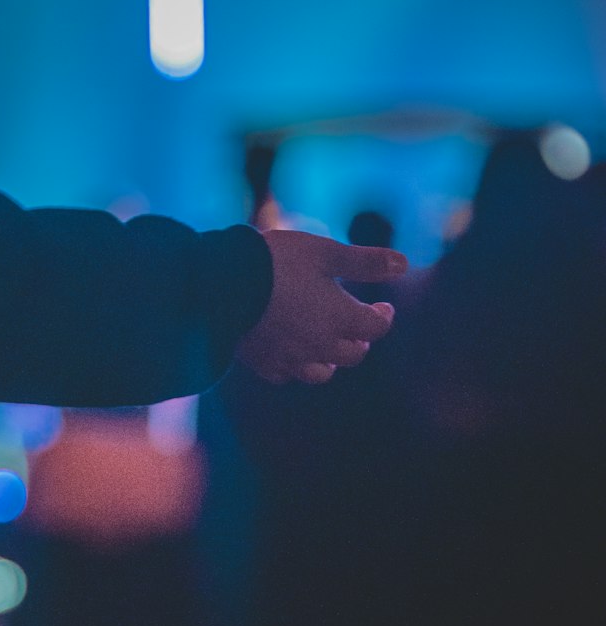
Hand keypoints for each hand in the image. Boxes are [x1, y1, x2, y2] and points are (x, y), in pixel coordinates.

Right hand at [236, 229, 406, 384]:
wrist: (222, 284)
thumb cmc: (277, 262)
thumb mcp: (325, 252)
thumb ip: (365, 261)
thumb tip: (404, 263)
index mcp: (341, 319)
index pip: (377, 328)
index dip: (384, 317)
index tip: (384, 306)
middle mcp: (321, 346)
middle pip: (354, 354)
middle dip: (360, 340)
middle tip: (358, 326)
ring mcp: (290, 358)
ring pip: (322, 372)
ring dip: (331, 360)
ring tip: (326, 343)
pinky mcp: (262, 363)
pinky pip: (286, 374)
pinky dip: (294, 365)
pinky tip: (290, 352)